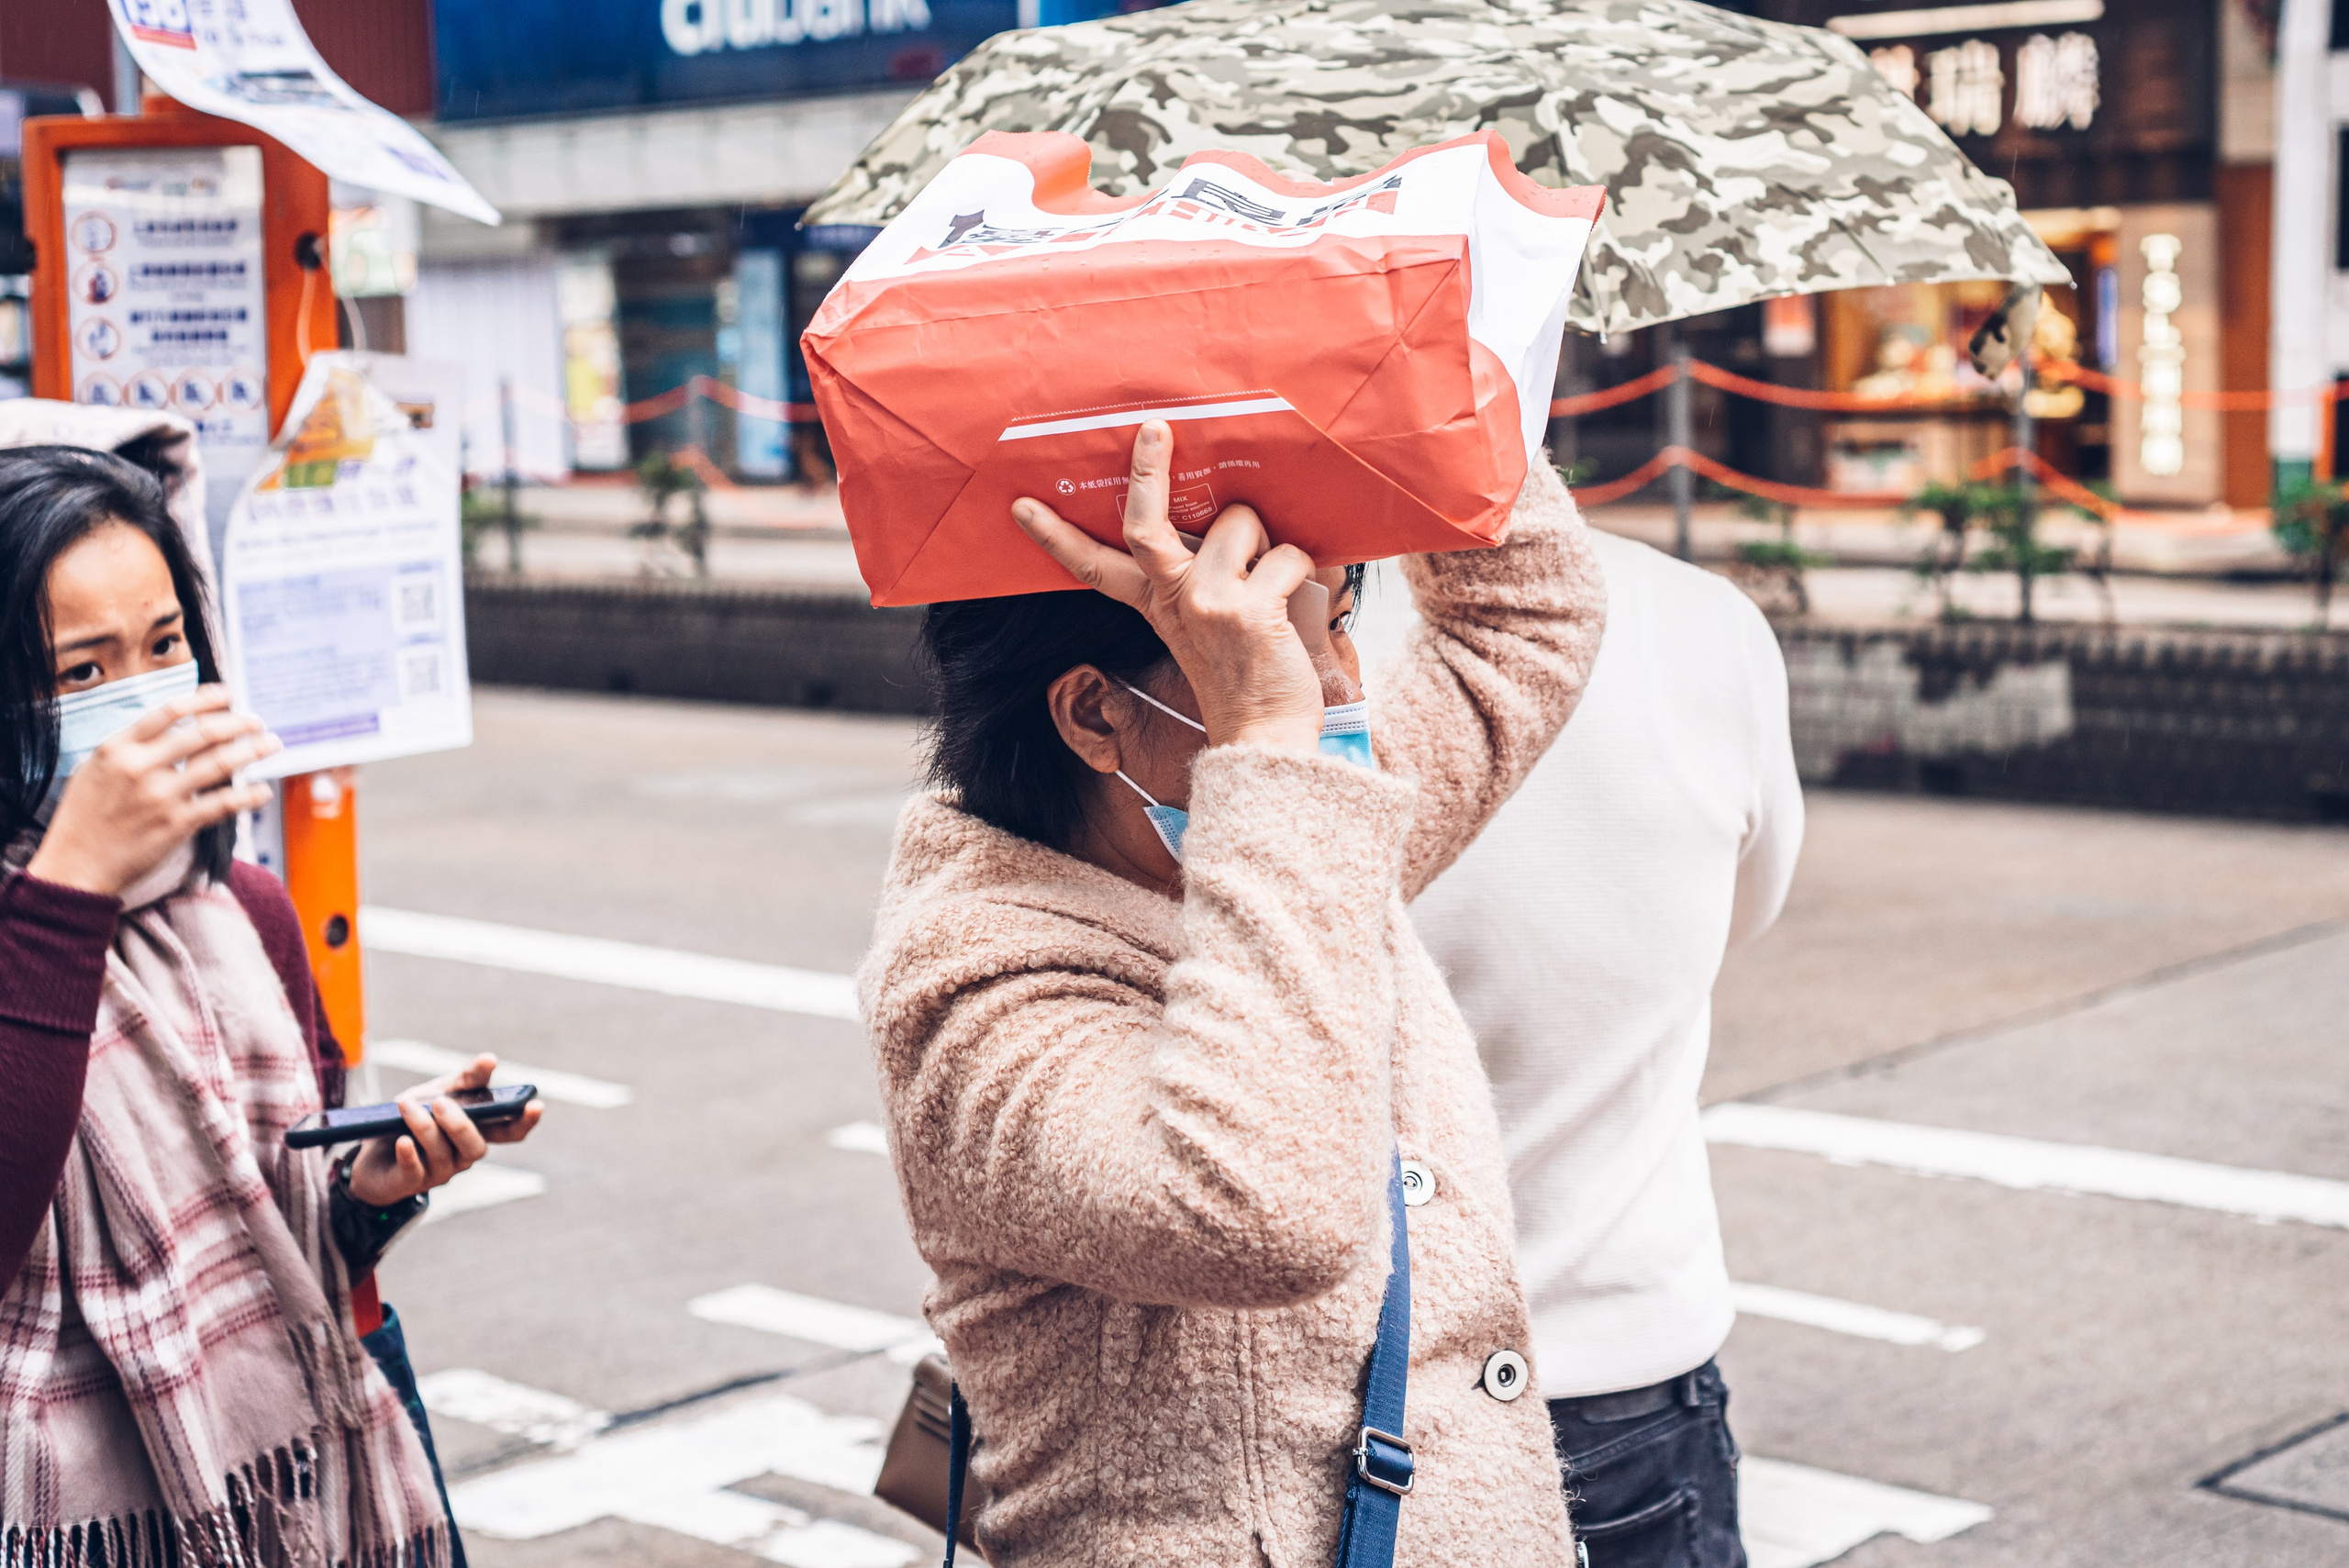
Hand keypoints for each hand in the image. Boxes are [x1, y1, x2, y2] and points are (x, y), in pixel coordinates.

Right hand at [26, 684, 277, 897]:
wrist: (74, 867)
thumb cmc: (84, 818)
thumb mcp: (95, 770)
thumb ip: (130, 748)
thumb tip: (171, 727)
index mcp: (118, 748)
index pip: (170, 711)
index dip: (205, 700)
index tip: (228, 696)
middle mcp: (141, 767)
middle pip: (203, 733)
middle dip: (239, 724)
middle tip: (258, 722)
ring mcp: (161, 796)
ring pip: (220, 764)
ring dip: (253, 751)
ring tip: (272, 744)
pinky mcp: (177, 824)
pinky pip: (223, 804)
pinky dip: (249, 796)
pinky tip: (263, 791)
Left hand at [346, 1052, 543, 1206]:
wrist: (369, 1152)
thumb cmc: (412, 1120)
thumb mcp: (438, 1093)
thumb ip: (466, 1080)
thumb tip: (491, 1059)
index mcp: (475, 1132)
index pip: (509, 1133)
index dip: (524, 1122)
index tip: (535, 1104)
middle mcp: (462, 1156)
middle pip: (476, 1148)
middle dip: (460, 1125)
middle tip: (440, 1102)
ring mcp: (438, 1172)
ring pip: (442, 1154)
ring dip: (424, 1127)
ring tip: (406, 1105)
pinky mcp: (409, 1182)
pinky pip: (414, 1170)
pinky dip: (409, 1154)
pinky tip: (402, 1140)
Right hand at [1013, 422, 1323, 753]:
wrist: (1265, 736)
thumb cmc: (1245, 677)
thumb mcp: (1202, 629)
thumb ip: (1199, 580)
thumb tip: (1226, 518)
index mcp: (1157, 605)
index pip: (1095, 567)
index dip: (1057, 537)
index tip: (1022, 507)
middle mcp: (1175, 600)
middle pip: (1146, 523)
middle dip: (1149, 469)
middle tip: (1155, 430)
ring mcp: (1208, 603)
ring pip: (1242, 523)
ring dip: (1269, 544)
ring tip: (1273, 585)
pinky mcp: (1249, 609)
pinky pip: (1286, 555)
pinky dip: (1303, 570)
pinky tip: (1297, 604)